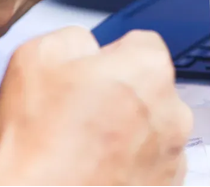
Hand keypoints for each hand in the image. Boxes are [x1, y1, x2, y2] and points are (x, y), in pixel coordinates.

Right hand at [0, 27, 191, 185]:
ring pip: (152, 128)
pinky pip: (151, 164)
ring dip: (128, 132)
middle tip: (81, 114)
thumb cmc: (39, 145)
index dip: (110, 57)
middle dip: (122, 95)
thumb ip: (74, 38)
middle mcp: (172, 109)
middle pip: (150, 87)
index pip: (141, 44)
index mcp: (148, 68)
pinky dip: (131, 167)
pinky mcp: (167, 186)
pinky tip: (96, 171)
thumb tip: (85, 46)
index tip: (91, 74)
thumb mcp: (37, 57)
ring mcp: (172, 153)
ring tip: (84, 148)